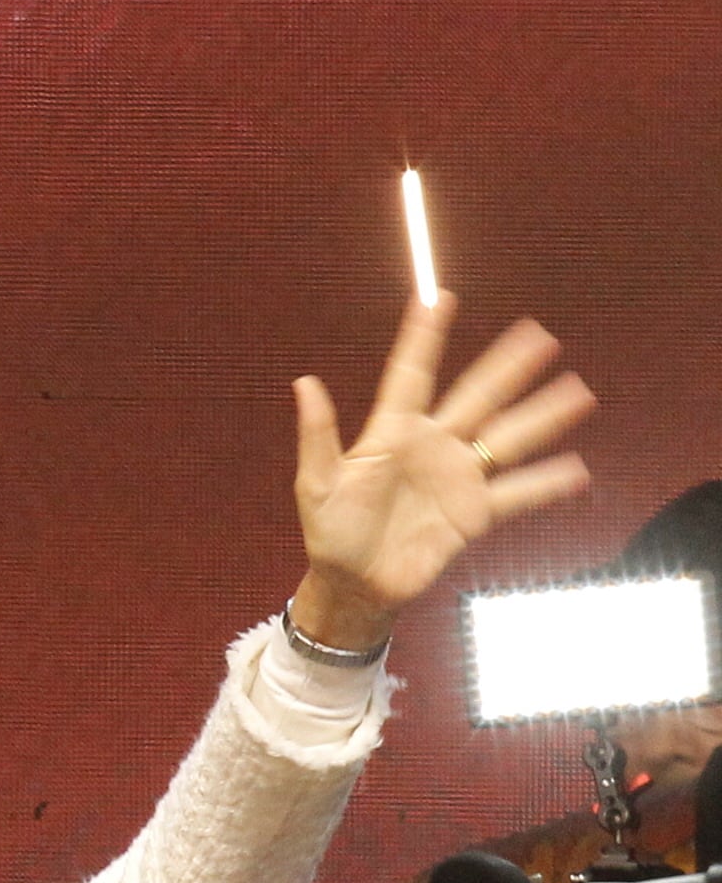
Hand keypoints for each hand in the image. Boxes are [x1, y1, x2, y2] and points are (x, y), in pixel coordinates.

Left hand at [286, 292, 593, 652]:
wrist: (352, 585)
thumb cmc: (330, 533)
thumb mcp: (317, 486)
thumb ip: (318, 437)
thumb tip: (304, 384)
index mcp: (393, 434)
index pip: (413, 375)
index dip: (425, 338)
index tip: (439, 298)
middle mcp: (433, 447)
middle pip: (478, 398)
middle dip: (508, 368)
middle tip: (542, 337)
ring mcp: (458, 479)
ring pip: (507, 439)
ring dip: (542, 417)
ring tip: (578, 393)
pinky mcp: (474, 514)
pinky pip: (516, 495)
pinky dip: (545, 484)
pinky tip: (577, 470)